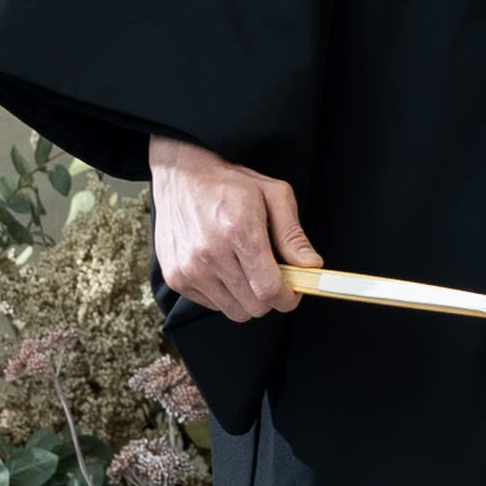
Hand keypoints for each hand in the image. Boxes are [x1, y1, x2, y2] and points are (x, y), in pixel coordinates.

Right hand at [143, 134, 318, 323]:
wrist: (181, 175)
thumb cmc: (229, 183)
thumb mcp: (273, 195)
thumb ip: (293, 235)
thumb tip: (311, 266)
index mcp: (239, 232)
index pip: (269, 289)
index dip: (288, 298)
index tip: (293, 292)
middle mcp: (210, 254)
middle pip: (254, 306)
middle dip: (269, 297)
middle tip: (270, 276)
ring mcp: (188, 268)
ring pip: (234, 311)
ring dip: (246, 298)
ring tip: (244, 269)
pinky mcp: (174, 277)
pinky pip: (211, 305)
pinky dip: (223, 294)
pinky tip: (223, 268)